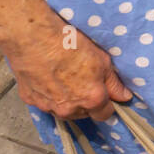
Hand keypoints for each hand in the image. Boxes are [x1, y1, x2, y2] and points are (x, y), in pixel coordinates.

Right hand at [1, 13, 133, 121]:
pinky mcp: (30, 100)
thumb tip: (124, 97)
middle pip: (83, 113)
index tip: (104, 94)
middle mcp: (70, 109)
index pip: (105, 115)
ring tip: (63, 78)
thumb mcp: (102, 60)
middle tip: (82, 81)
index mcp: (91, 100)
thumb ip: (114, 83)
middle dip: (86, 102)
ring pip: (63, 111)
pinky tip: (47, 78)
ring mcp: (48, 106)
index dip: (107, 104)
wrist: (33, 38)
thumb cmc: (70, 45)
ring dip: (66, 101)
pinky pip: (44, 102)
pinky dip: (48, 95)